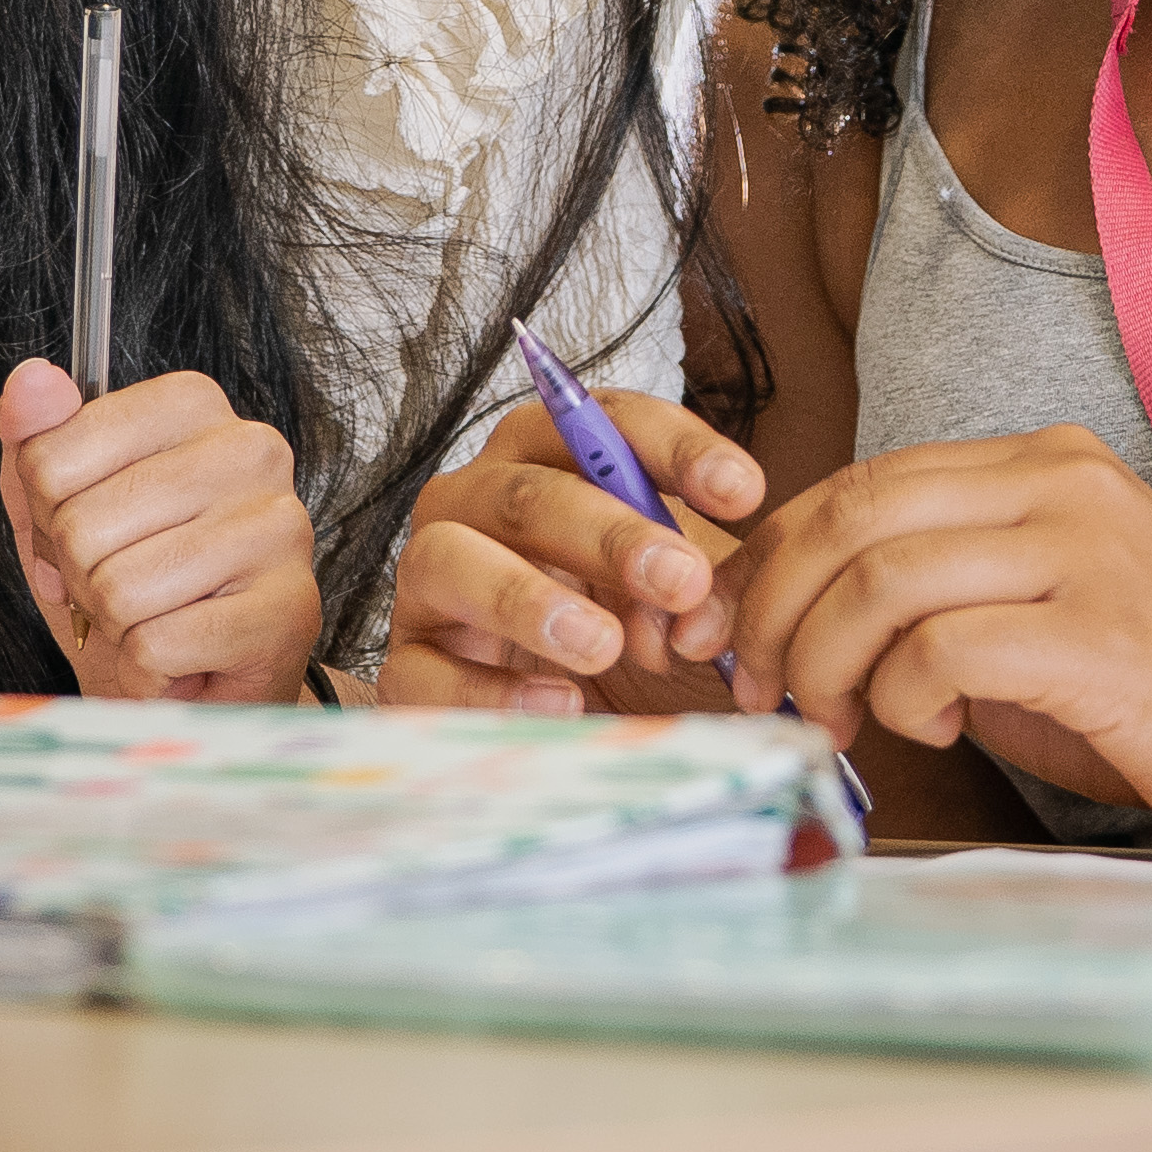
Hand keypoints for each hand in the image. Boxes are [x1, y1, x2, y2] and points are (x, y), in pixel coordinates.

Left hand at [0, 359, 321, 702]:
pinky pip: (156, 646)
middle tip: (124, 593)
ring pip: (119, 589)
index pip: (52, 455)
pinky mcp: (289, 608)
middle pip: (81, 526)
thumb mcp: (61, 512)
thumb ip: (36, 442)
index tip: (91, 537)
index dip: (47, 518)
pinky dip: (147, 671)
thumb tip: (32, 379)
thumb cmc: (133, 593)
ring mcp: (278, 528)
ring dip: (116, 628)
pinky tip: (182, 661)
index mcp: (192, 406)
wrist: (200, 692)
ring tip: (155, 623)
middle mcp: (249, 450)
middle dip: (81, 580)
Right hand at [381, 392, 760, 714]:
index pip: (600, 422)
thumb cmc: (631, 637)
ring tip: (603, 646)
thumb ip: (700, 591)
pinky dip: (492, 688)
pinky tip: (562, 705)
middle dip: (609, 532)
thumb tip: (702, 609)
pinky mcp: (408, 664)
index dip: (673, 448)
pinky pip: (426, 667)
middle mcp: (476, 501)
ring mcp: (430, 580)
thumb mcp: (679, 602)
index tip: (743, 491)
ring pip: (452, 557)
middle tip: (680, 579)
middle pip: (526, 490)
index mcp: (547, 459)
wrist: (568, 728)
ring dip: (527, 598)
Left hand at [721, 425, 1151, 859]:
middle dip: (775, 608)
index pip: (858, 482)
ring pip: (885, 579)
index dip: (770, 558)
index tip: (734, 634)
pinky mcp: (1104, 638)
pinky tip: (935, 727)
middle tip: (763, 687)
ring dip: (829, 662)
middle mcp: (1062, 483)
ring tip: (844, 718)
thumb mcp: (1019, 614)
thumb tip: (767, 611)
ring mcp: (1088, 553)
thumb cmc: (1145, 695)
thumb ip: (916, 594)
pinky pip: (944, 650)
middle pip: (854, 515)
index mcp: (1039, 462)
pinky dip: (903, 697)